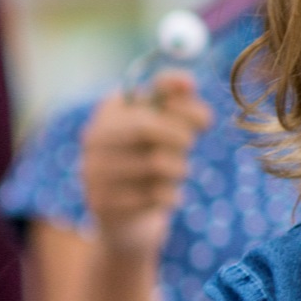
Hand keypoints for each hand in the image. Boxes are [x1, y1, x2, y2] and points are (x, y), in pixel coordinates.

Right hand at [78, 73, 213, 260]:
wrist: (125, 218)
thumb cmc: (150, 162)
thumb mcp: (165, 127)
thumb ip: (178, 101)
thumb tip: (187, 82)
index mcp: (110, 109)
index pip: (148, 93)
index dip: (184, 105)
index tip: (206, 120)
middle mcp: (94, 137)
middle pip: (146, 127)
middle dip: (180, 136)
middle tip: (191, 146)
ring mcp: (94, 171)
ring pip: (155, 164)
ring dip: (179, 169)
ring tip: (178, 173)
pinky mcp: (102, 202)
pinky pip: (154, 195)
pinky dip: (171, 196)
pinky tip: (168, 196)